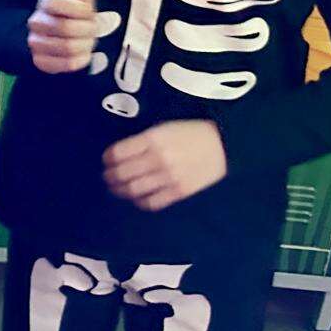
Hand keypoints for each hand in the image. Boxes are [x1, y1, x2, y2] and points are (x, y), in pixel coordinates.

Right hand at [28, 0, 97, 73]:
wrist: (63, 36)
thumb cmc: (75, 16)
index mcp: (46, 4)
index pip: (57, 4)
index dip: (79, 9)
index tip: (88, 12)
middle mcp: (36, 22)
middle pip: (65, 28)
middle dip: (86, 30)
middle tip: (93, 30)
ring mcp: (35, 42)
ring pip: (67, 48)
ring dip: (85, 46)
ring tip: (87, 42)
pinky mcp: (40, 61)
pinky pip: (65, 64)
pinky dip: (80, 60)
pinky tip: (83, 54)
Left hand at [104, 120, 227, 211]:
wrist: (224, 145)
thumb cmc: (191, 133)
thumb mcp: (164, 127)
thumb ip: (142, 140)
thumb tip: (120, 155)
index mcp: (153, 139)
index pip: (118, 153)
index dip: (107, 159)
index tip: (106, 161)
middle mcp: (158, 159)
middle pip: (122, 173)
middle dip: (110, 177)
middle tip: (107, 177)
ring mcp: (169, 177)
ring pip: (133, 190)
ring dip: (120, 191)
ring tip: (117, 188)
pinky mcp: (179, 192)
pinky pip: (152, 202)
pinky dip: (139, 202)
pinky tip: (136, 197)